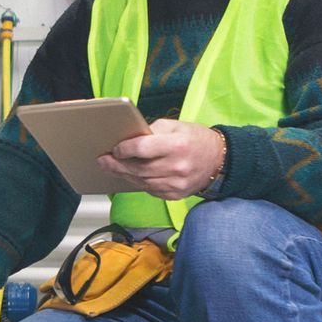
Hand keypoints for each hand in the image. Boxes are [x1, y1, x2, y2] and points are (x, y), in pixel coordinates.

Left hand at [97, 118, 223, 199]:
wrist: (219, 160)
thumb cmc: (195, 139)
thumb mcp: (176, 125)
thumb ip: (152, 131)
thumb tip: (129, 139)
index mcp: (177, 145)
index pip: (143, 149)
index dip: (125, 149)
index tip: (115, 149)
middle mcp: (177, 167)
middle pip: (139, 168)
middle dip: (117, 165)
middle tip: (102, 161)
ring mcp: (176, 184)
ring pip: (142, 182)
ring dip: (124, 175)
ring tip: (111, 168)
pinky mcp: (175, 195)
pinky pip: (150, 190)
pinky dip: (138, 182)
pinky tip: (129, 175)